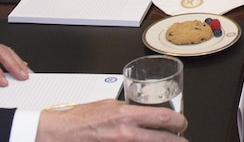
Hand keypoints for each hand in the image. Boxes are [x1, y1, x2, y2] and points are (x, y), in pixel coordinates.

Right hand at [36, 99, 186, 141]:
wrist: (61, 133)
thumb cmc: (81, 118)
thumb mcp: (109, 105)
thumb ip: (127, 108)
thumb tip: (141, 111)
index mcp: (125, 115)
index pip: (162, 118)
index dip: (178, 122)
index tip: (182, 123)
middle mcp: (125, 133)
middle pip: (163, 139)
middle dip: (178, 140)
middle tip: (182, 138)